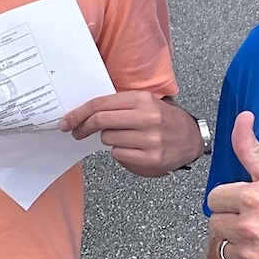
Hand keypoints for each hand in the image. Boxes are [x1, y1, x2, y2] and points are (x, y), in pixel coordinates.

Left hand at [60, 93, 201, 176]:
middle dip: (83, 127)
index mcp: (142, 100)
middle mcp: (147, 118)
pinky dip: (119, 152)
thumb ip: (118, 106)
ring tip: (123, 137)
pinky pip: (118, 154)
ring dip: (108, 139)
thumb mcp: (144, 103)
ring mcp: (150, 139)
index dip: (79, 113)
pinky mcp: (151, 158)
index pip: (100, 104)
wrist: (191, 138)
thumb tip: (84, 113)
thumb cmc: (163, 119)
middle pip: (100, 121)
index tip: (67, 120)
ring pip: (108, 139)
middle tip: (76, 132)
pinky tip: (131, 148)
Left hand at [207, 111, 258, 258]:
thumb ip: (251, 150)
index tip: (248, 204)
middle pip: (216, 224)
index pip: (214, 198)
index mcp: (253, 198)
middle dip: (233, 222)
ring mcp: (253, 257)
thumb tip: (242, 120)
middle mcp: (250, 228)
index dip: (231, 200)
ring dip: (240, 246)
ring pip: (225, 248)